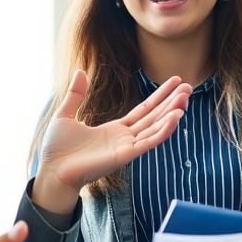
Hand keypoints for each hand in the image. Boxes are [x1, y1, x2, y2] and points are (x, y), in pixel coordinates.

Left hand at [33, 69, 190, 210]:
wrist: (51, 170)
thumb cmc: (57, 149)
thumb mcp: (65, 114)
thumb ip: (76, 95)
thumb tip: (80, 71)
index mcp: (115, 129)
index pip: (144, 110)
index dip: (159, 96)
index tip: (175, 82)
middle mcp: (125, 138)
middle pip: (155, 117)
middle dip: (172, 102)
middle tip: (189, 87)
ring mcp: (127, 147)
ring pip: (155, 128)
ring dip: (172, 113)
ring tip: (186, 99)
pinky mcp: (125, 156)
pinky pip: (149, 142)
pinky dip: (163, 131)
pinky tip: (175, 118)